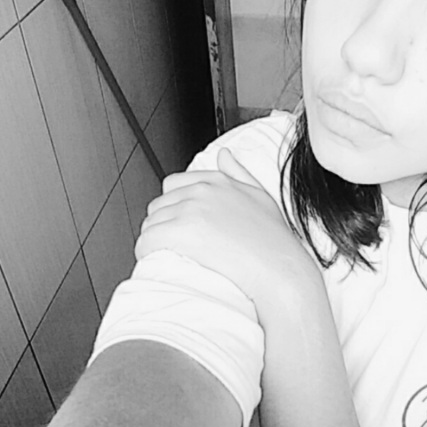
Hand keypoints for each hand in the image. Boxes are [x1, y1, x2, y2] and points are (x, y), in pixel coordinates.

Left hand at [135, 148, 314, 307]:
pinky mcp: (181, 233)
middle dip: (163, 225)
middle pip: (158, 205)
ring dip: (156, 242)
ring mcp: (190, 211)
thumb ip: (239, 173)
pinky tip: (162, 263)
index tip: (182, 226)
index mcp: (218, 181)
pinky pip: (147, 241)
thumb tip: (223, 155)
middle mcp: (201, 192)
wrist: (280, 271)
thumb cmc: (275, 242)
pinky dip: (148, 254)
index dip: (173, 207)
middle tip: (178, 247)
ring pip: (150, 224)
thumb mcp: (261, 197)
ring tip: (173, 258)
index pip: (173, 184)